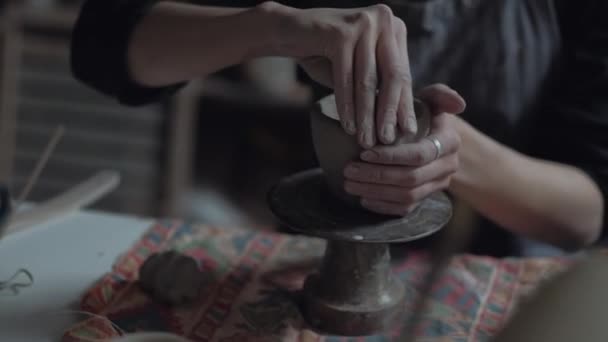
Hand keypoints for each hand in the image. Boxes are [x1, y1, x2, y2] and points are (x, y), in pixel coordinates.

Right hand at [263, 2, 414, 146]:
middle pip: (391, 76)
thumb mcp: (359, 69)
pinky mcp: (341, 32)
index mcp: (394, 28)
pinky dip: (347, 106)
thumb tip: (400, 124)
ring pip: (367, 81)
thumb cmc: (326, 54)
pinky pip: (346, 78)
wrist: (288, 32)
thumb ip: (379, 87)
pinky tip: (348, 126)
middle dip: (388, 113)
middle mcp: (384, 20)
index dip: (405, 105)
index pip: (403, 73)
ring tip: (365, 139)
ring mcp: (363, 24)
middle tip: (387, 140)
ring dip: (367, 115)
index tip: (407, 132)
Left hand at [342, 84, 465, 215]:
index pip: (419, 155)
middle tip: (349, 170)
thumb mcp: (433, 99)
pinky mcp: (426, 199)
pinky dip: (383, 206)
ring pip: (407, 196)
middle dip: (377, 176)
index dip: (391, 157)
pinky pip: (405, 209)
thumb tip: (459, 103)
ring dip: (375, 192)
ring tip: (349, 184)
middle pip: (410, 179)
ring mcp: (437, 186)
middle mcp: (447, 168)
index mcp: (449, 143)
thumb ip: (441, 95)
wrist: (432, 137)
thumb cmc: (425, 114)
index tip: (364, 152)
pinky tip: (363, 199)